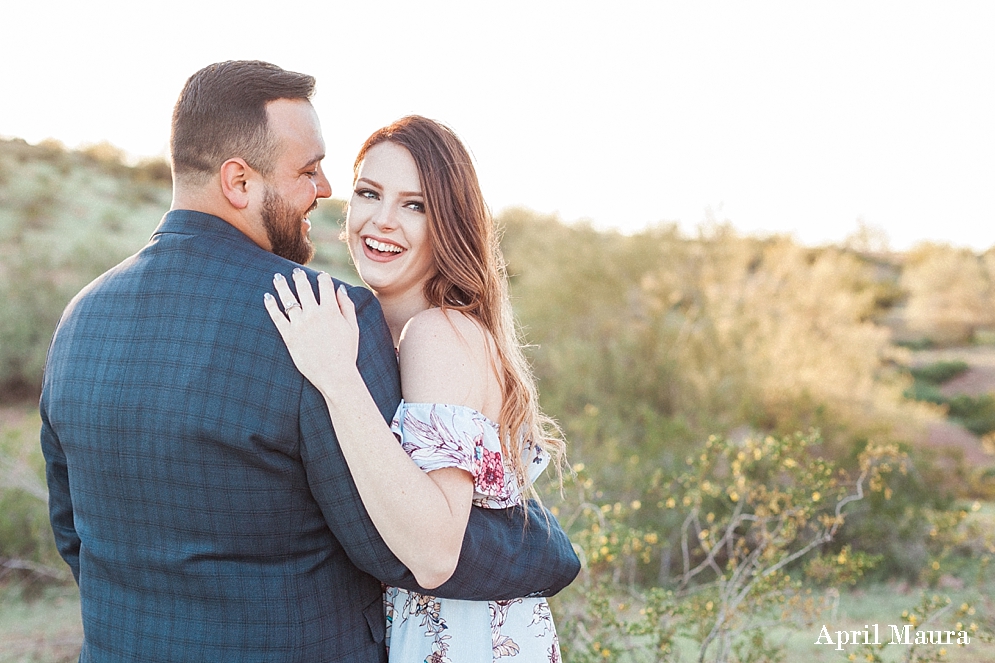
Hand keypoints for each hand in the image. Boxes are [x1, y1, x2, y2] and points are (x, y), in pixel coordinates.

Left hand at [264, 269, 359, 390]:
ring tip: (277, 277)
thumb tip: (340, 288)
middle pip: (304, 288)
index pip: (324, 285)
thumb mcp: (352, 327)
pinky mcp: (289, 336)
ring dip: (282, 285)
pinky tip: (267, 297)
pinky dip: (271, 305)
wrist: (335, 375)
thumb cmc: (346, 352)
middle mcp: (314, 314)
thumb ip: (347, 305)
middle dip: (299, 277)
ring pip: (288, 299)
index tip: (320, 275)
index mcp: (331, 310)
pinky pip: (277, 317)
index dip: (322, 277)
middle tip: (295, 271)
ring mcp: (299, 325)